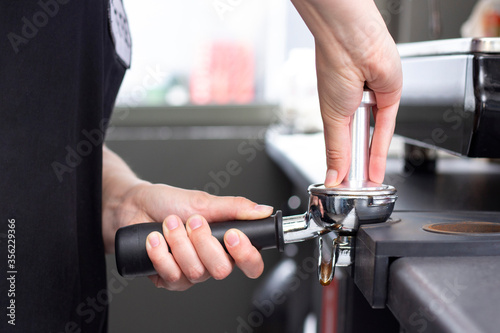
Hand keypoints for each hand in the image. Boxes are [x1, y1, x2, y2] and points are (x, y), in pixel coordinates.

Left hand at [104, 177, 272, 290]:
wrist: (134, 207)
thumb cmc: (168, 203)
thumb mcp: (204, 201)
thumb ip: (236, 208)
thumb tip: (263, 210)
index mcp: (225, 244)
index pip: (251, 264)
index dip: (246, 255)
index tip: (232, 236)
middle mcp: (210, 261)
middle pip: (222, 270)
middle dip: (203, 241)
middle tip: (192, 221)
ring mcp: (190, 273)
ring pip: (195, 271)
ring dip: (179, 242)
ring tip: (170, 224)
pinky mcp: (168, 280)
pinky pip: (172, 276)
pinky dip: (161, 253)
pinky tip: (155, 239)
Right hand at [292, 0, 402, 185]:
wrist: (352, 43)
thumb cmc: (334, 67)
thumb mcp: (331, 118)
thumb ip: (334, 149)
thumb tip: (330, 175)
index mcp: (335, 108)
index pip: (340, 142)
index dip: (341, 163)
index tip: (340, 183)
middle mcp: (354, 107)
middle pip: (357, 143)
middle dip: (356, 165)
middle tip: (353, 187)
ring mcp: (373, 103)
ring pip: (372, 138)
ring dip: (369, 161)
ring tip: (365, 182)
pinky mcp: (390, 98)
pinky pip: (386, 128)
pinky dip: (381, 150)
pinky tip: (376, 169)